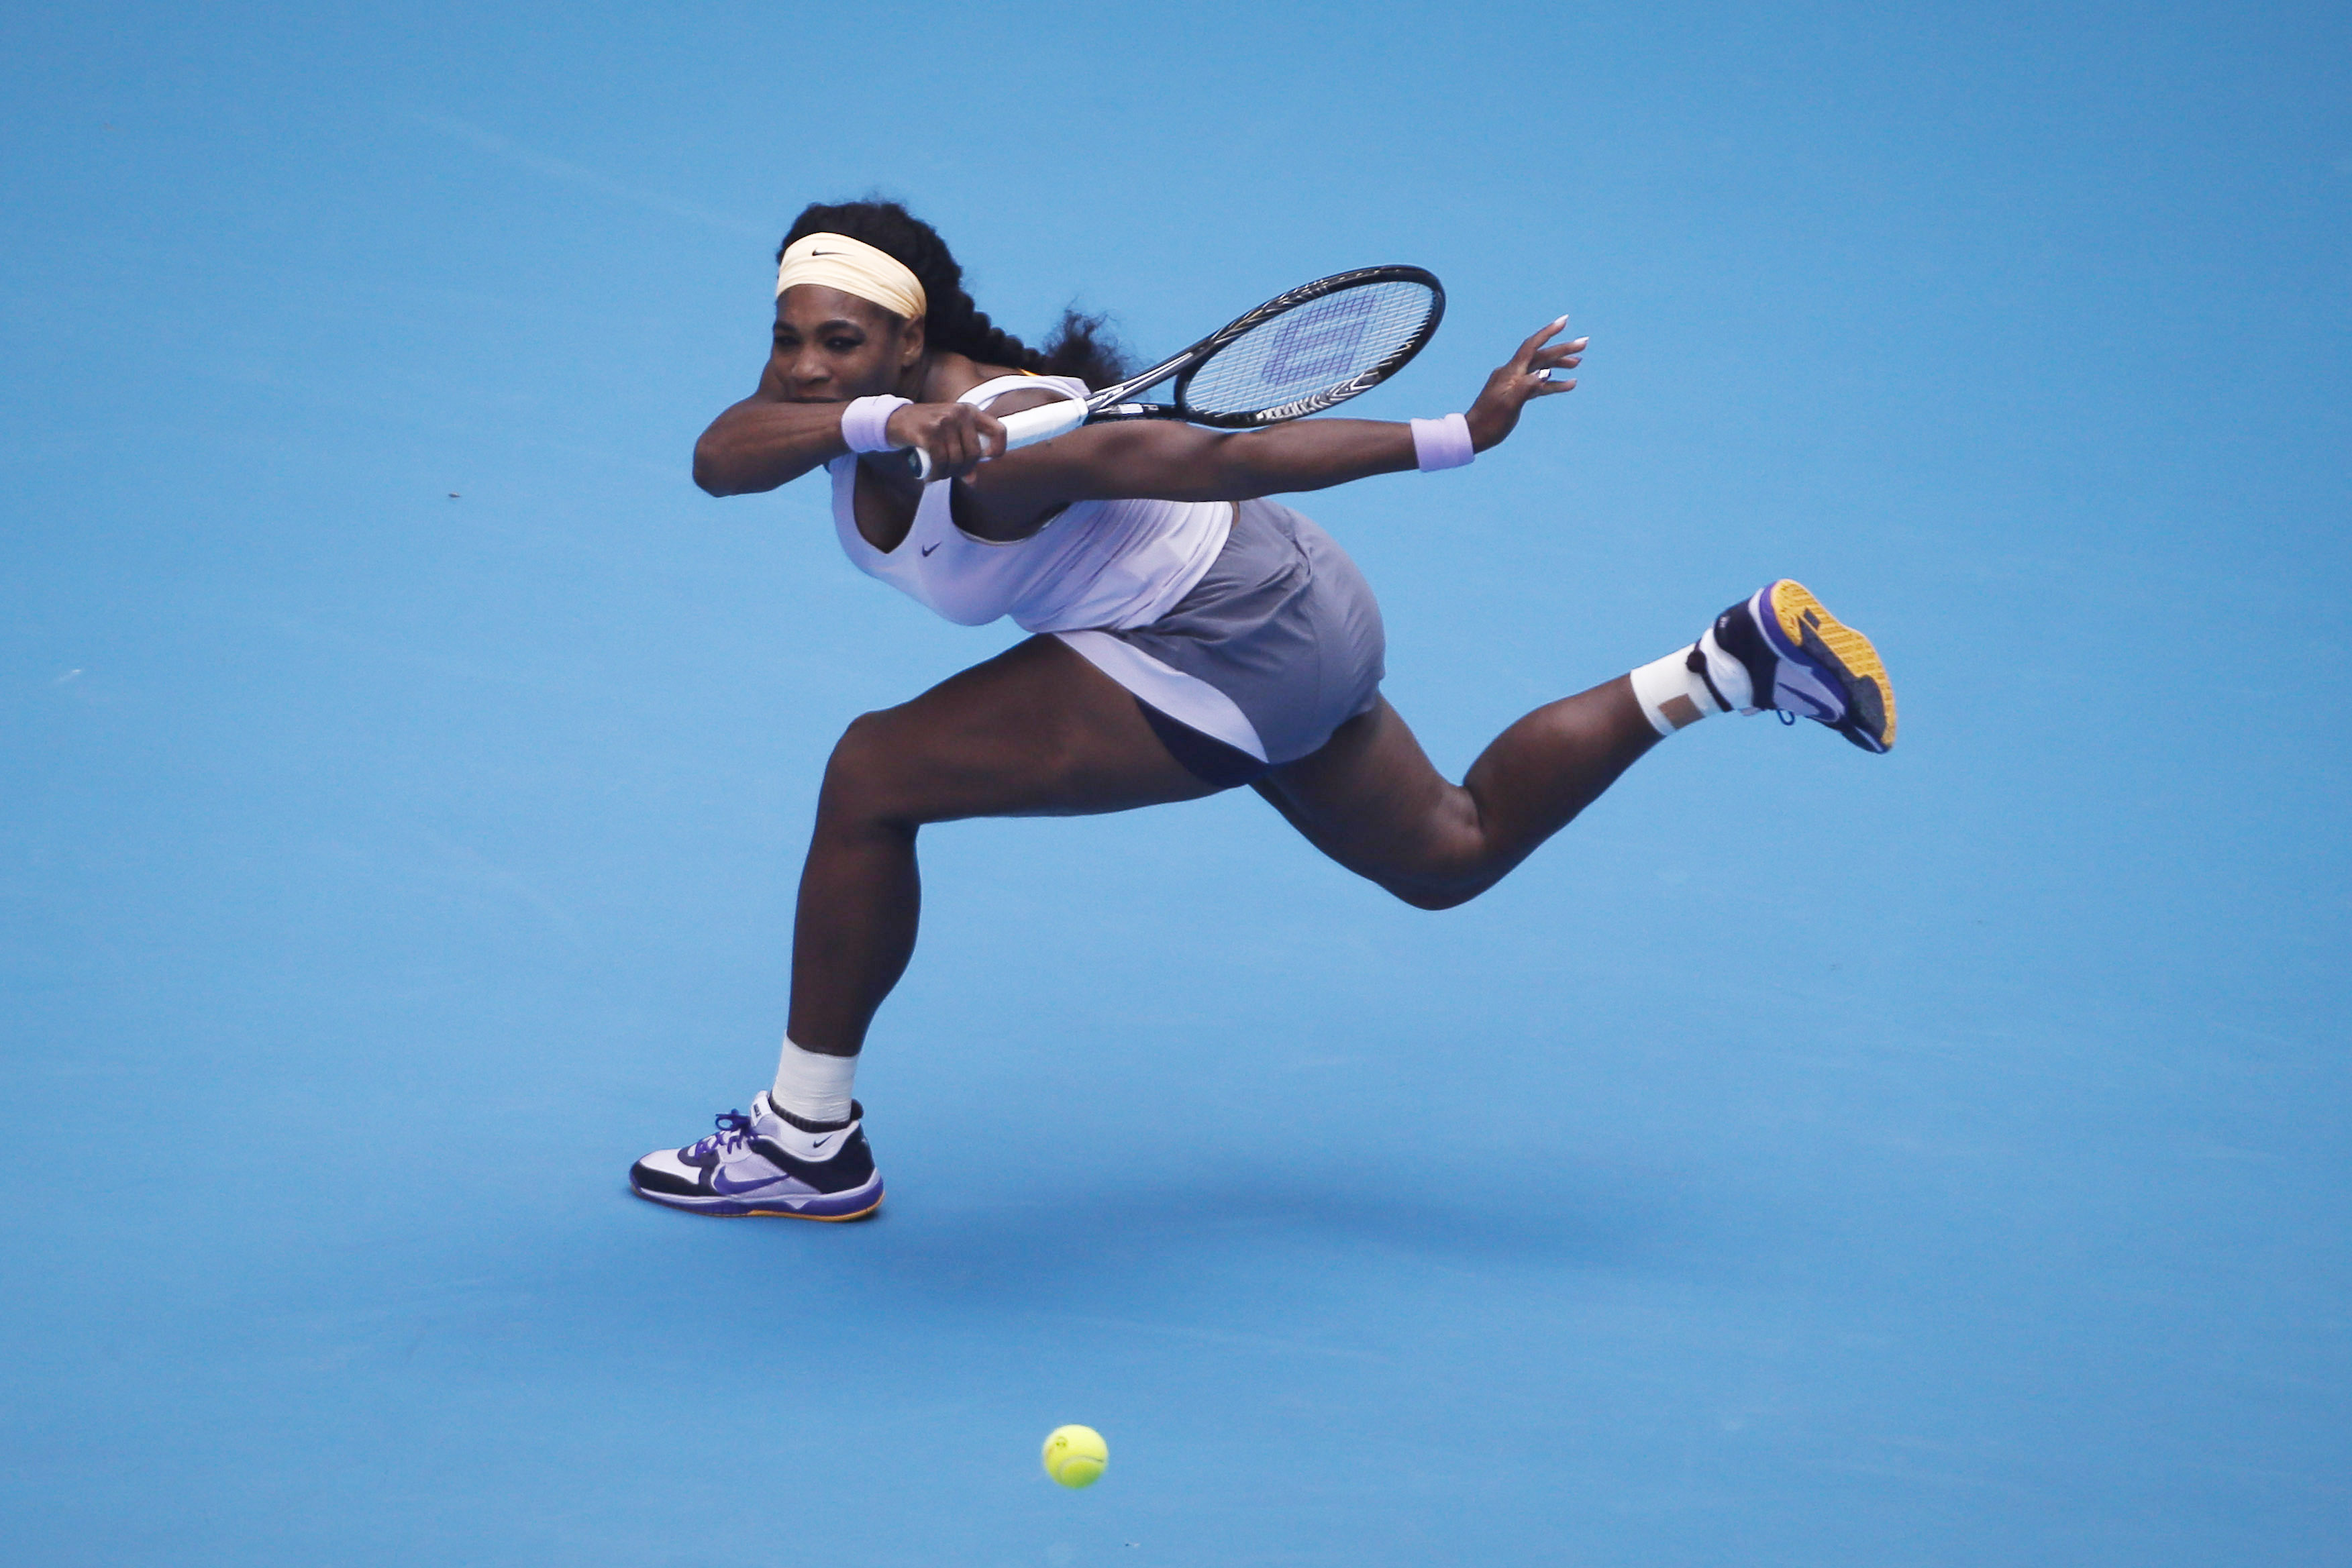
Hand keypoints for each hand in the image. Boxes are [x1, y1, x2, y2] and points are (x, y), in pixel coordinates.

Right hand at [883, 401, 1006, 479]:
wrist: (894, 419)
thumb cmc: (926, 429)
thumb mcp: (949, 435)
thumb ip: (962, 454)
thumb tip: (973, 480)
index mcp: (970, 411)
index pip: (999, 430)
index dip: (999, 448)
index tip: (987, 459)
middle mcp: (959, 413)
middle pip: (974, 452)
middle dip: (963, 469)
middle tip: (951, 473)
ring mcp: (944, 421)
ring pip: (956, 460)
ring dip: (947, 474)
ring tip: (938, 474)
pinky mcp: (928, 432)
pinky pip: (940, 462)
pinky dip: (936, 474)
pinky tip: (930, 476)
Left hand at [1463, 318, 1584, 451]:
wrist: (1474, 434)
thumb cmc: (1490, 422)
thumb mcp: (1510, 405)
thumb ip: (1527, 387)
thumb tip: (1545, 372)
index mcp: (1510, 372)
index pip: (1531, 346)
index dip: (1548, 332)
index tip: (1565, 321)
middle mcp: (1512, 373)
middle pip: (1540, 356)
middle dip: (1562, 349)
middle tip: (1584, 344)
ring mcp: (1514, 382)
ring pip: (1540, 368)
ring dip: (1559, 365)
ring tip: (1578, 363)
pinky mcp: (1516, 393)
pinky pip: (1537, 384)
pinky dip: (1552, 383)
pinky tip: (1568, 384)